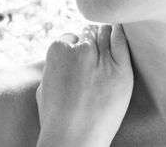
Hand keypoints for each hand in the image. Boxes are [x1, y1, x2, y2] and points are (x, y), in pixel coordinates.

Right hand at [35, 24, 133, 145]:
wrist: (73, 139)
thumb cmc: (56, 117)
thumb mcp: (44, 85)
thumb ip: (53, 66)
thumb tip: (60, 57)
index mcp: (57, 50)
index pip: (71, 38)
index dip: (75, 46)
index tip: (79, 56)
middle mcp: (80, 50)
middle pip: (89, 35)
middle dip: (90, 42)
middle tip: (94, 55)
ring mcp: (101, 59)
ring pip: (105, 36)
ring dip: (105, 36)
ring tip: (107, 44)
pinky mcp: (121, 70)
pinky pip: (121, 43)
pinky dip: (120, 34)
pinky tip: (119, 31)